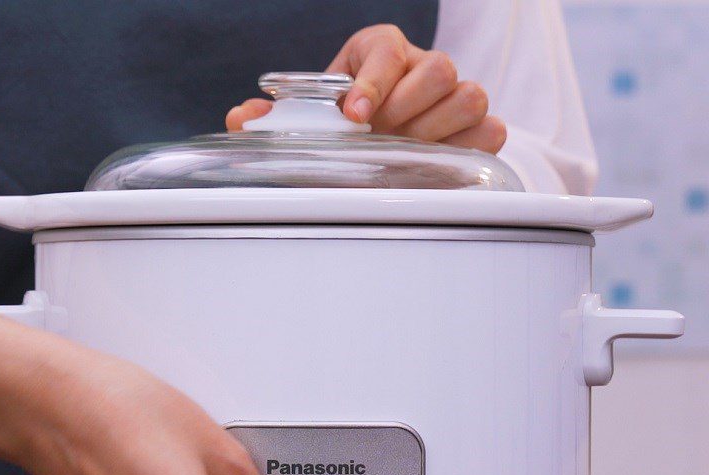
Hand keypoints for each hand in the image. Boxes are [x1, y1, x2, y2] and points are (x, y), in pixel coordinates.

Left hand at [227, 24, 505, 152]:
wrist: (379, 147)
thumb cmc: (344, 128)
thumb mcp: (311, 120)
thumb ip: (276, 119)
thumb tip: (242, 120)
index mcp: (379, 53)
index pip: (385, 49)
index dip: (373, 81)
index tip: (354, 116)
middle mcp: (421, 68)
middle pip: (439, 68)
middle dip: (408, 108)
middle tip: (383, 137)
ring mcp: (454, 98)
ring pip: (470, 95)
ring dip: (437, 130)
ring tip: (406, 153)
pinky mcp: (477, 129)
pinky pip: (492, 131)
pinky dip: (470, 150)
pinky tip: (437, 165)